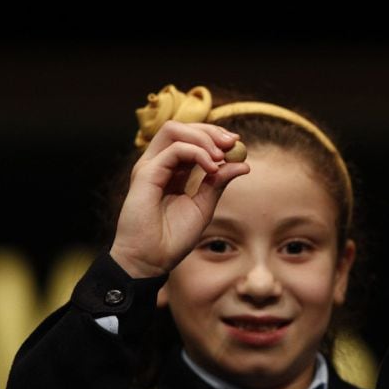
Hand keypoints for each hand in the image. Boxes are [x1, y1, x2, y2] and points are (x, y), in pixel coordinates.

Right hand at [110, 121, 249, 278]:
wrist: (151, 260)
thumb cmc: (173, 238)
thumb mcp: (204, 206)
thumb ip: (218, 182)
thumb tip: (243, 163)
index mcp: (172, 171)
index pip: (190, 139)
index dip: (213, 136)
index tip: (237, 143)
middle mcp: (159, 164)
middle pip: (182, 129)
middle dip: (210, 130)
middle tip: (233, 142)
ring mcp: (150, 167)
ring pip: (174, 130)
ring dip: (203, 137)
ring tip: (220, 156)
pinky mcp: (146, 174)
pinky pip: (174, 150)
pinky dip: (197, 153)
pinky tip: (211, 167)